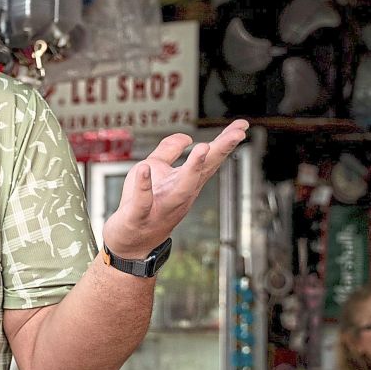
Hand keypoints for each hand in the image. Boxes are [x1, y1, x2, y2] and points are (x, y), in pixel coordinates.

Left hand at [101, 120, 248, 258]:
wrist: (129, 244)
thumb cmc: (142, 205)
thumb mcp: (154, 170)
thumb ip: (168, 151)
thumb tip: (187, 136)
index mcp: (185, 183)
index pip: (209, 160)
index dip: (226, 142)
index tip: (242, 125)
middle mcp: (180, 195)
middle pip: (204, 172)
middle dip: (220, 152)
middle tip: (237, 134)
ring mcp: (161, 207)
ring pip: (181, 189)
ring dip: (192, 169)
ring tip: (202, 147)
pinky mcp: (139, 216)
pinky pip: (143, 201)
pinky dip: (143, 186)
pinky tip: (144, 168)